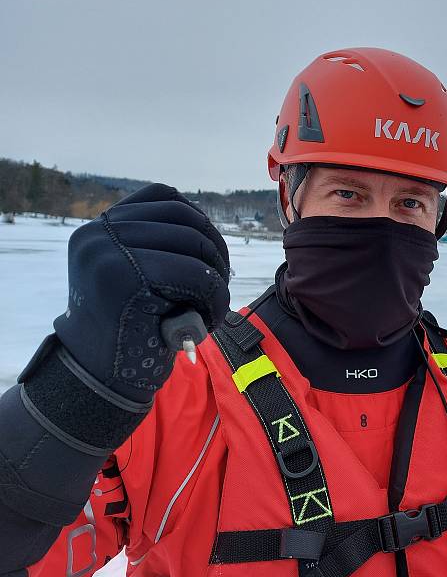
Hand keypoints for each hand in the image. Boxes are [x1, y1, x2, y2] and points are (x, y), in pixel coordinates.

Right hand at [53, 184, 229, 401]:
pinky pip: (197, 275)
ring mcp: (109, 252)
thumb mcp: (132, 275)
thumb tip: (205, 227)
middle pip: (185, 219)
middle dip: (215, 251)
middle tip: (219, 285)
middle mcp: (99, 233)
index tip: (209, 253)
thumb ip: (153, 245)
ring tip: (212, 306)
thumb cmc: (127, 331)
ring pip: (194, 245)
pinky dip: (216, 296)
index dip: (198, 220)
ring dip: (217, 277)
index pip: (163, 197)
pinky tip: (211, 318)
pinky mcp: (126, 279)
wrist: (98, 380)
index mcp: (99, 228)